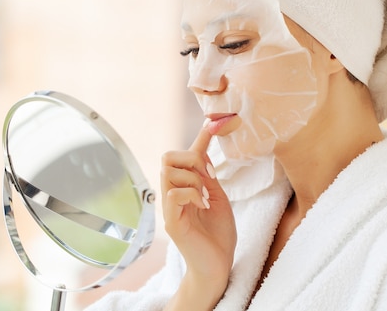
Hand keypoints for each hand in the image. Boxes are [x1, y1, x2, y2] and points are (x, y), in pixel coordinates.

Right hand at [161, 125, 235, 309]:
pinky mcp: (172, 222)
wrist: (218, 265)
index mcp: (186, 187)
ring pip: (170, 171)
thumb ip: (209, 178)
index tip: (213, 121)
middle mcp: (173, 194)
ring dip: (194, 178)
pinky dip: (192, 194)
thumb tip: (205, 154)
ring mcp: (170, 208)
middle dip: (190, 158)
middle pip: (168, 157)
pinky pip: (174, 194)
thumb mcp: (218, 198)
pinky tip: (203, 205)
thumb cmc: (218, 235)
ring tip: (206, 196)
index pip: (187, 155)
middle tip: (208, 176)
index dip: (200, 137)